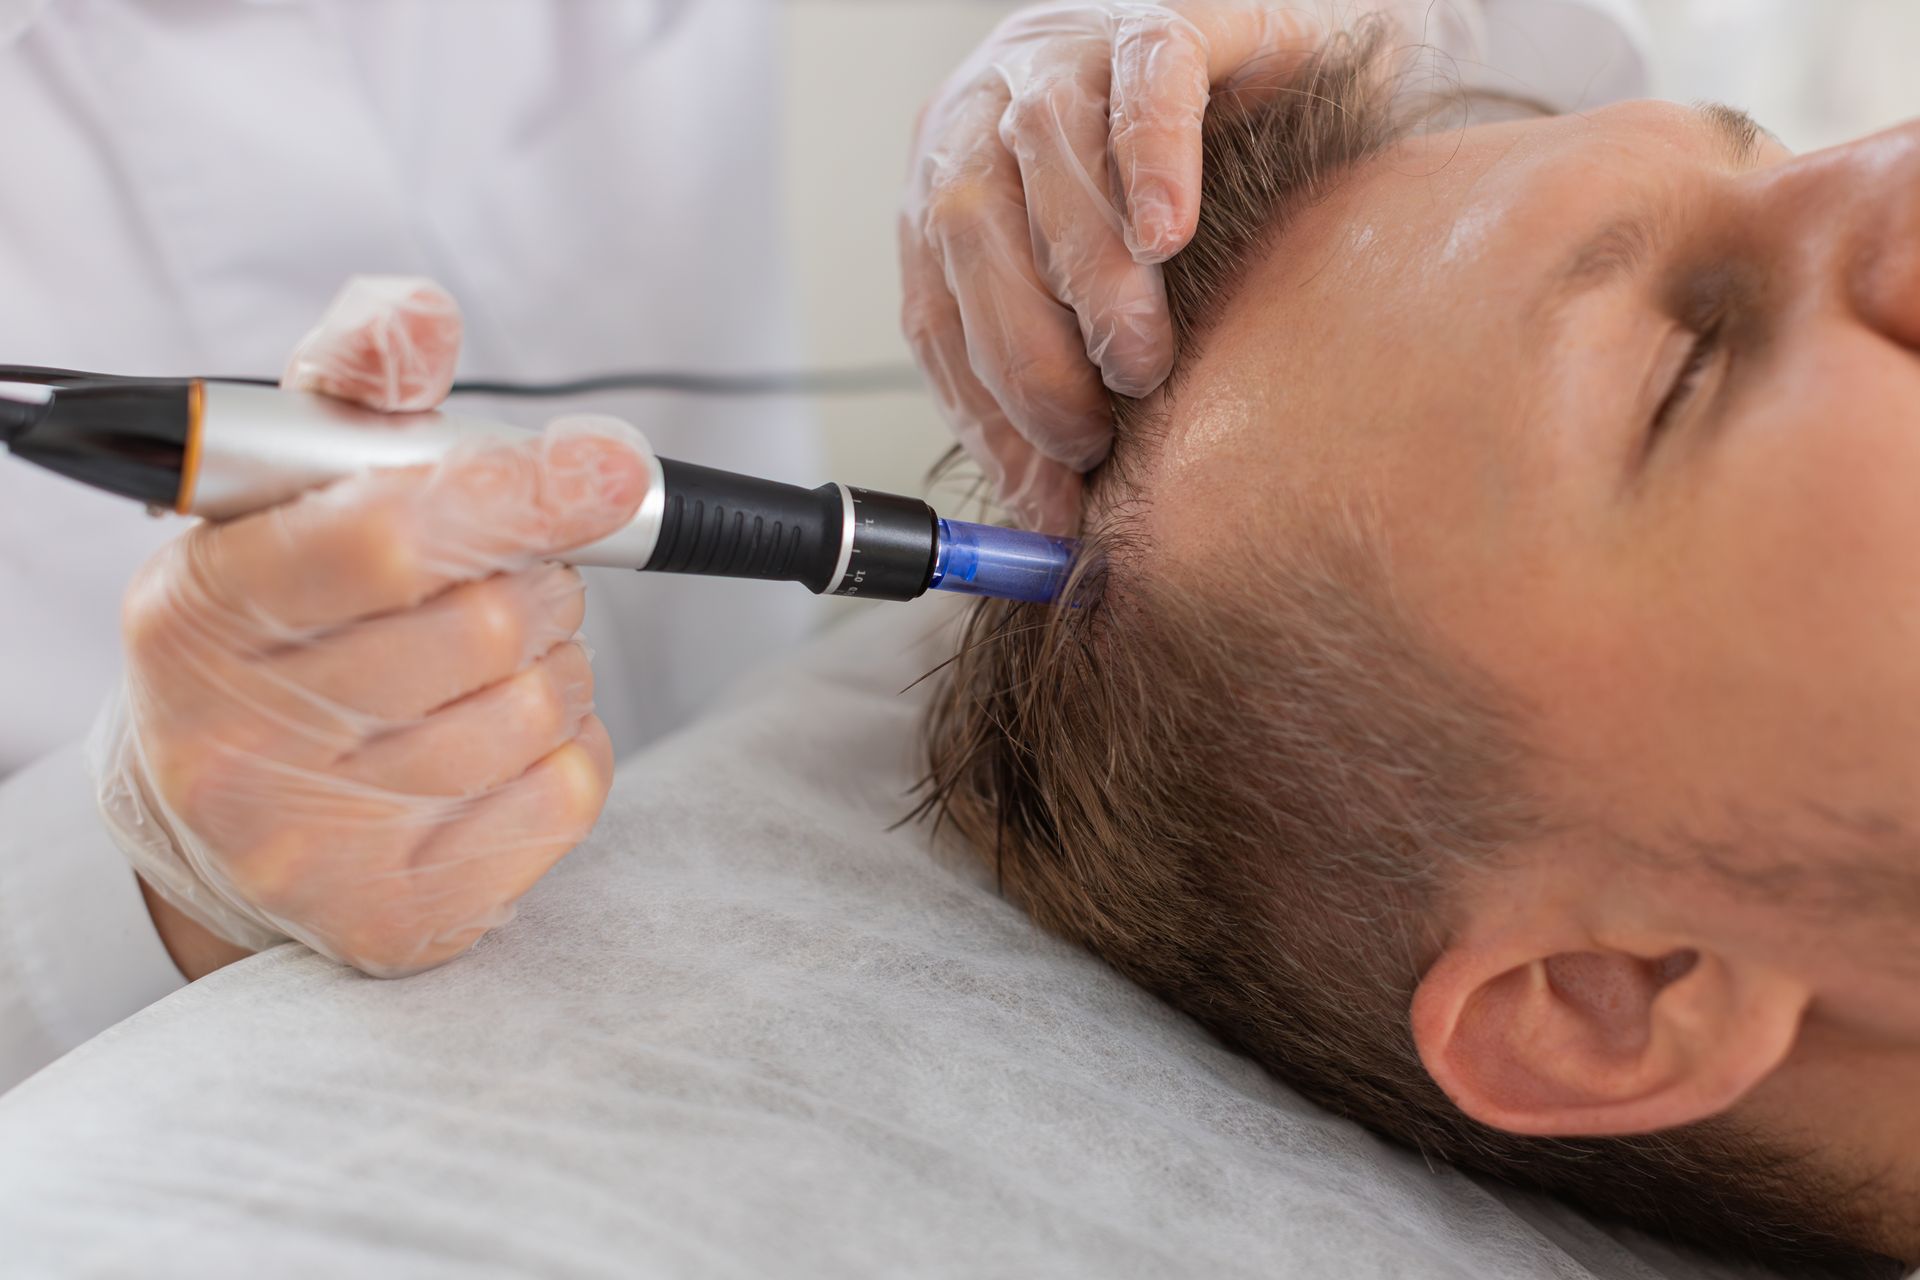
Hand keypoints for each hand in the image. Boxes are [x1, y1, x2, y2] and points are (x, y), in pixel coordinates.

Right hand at [93, 277, 647, 977]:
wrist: (224, 815)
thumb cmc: (279, 627)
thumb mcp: (285, 493)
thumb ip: (357, 391)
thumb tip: (422, 319)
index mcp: (198, 611)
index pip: (388, 537)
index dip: (518, 492)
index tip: (605, 468)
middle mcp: (238, 744)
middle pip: (491, 624)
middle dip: (531, 579)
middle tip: (500, 578)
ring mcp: (317, 847)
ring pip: (544, 704)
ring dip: (553, 659)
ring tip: (486, 662)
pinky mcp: (404, 919)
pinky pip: (573, 787)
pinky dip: (570, 741)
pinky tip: (501, 738)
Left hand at [901, 1, 1411, 530]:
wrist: (1287, 62)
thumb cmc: (1187, 202)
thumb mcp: (1102, 296)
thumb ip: (1064, 377)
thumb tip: (1052, 512)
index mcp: (957, 187)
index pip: (937, 309)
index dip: (985, 412)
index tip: (1045, 493)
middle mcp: (991, 112)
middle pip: (968, 230)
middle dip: (1026, 352)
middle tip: (1094, 429)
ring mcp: (1072, 53)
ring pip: (1047, 155)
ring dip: (1087, 276)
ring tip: (1139, 361)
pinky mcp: (1164, 18)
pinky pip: (1146, 76)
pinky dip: (1150, 157)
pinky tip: (1167, 233)